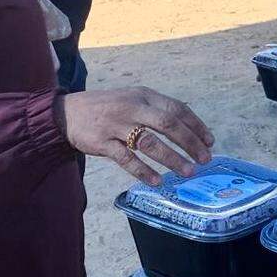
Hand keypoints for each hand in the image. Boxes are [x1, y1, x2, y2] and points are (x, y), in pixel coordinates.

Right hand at [55, 88, 213, 184]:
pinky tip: (156, 181)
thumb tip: (187, 129)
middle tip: (204, 159)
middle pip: (168, 123)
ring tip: (187, 171)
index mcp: (143, 96)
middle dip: (190, 142)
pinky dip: (143, 171)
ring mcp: (117, 125)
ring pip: (149, 142)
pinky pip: (126, 159)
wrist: (66, 113)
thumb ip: (156, 110)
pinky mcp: (102, 142)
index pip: (177, 108)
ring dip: (171, 158)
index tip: (210, 142)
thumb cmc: (107, 108)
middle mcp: (132, 107)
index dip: (196, 125)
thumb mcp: (132, 100)